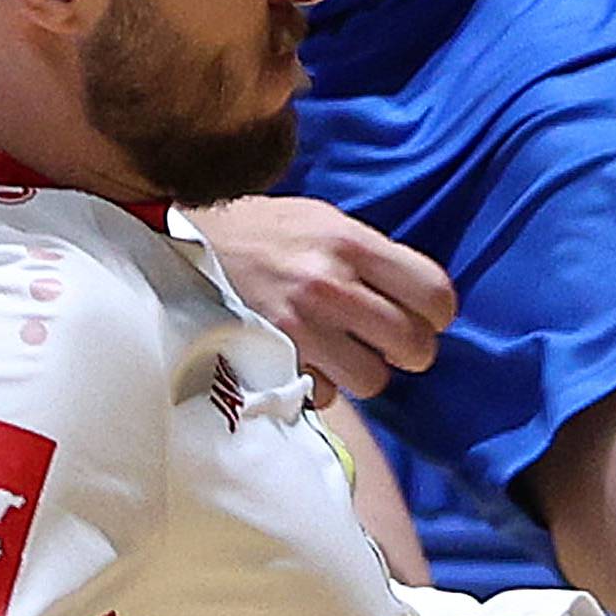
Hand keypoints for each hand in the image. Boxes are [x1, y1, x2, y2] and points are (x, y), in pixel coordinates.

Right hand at [197, 196, 455, 402]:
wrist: (179, 242)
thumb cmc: (258, 232)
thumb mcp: (319, 221)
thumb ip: (367, 257)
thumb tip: (415, 299)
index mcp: (349, 242)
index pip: (434, 294)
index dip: (436, 315)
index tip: (424, 317)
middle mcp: (331, 284)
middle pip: (413, 345)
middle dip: (407, 351)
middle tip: (387, 344)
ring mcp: (301, 326)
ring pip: (373, 380)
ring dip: (362, 373)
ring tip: (342, 353)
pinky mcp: (272, 358)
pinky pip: (324, 394)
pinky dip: (319, 385)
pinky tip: (302, 359)